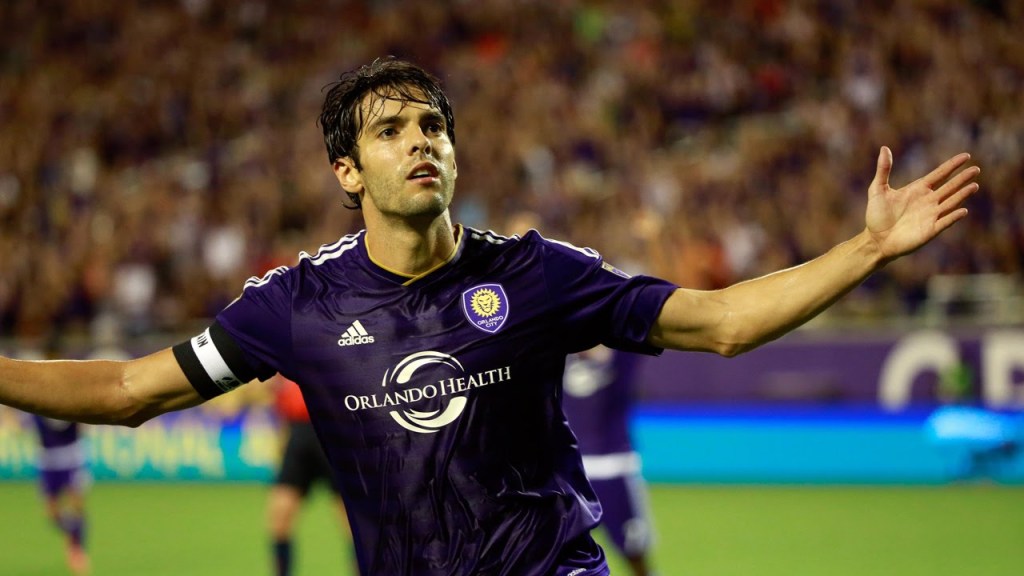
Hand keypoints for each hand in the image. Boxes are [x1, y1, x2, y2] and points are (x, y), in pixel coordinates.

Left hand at [865, 146, 979, 262]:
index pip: (940, 174)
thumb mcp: (877, 189)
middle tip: (976, 169)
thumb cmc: (876, 215)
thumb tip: (884, 148)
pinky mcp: (930, 230)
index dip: (952, 165)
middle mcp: (928, 201)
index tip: (966, 156)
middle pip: (950, 187)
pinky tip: (963, 210)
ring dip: (962, 194)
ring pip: (951, 202)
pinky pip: (945, 222)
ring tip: (974, 185)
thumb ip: (883, 169)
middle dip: (962, 178)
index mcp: (918, 189)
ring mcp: (931, 215)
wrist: (876, 240)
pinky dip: (953, 216)